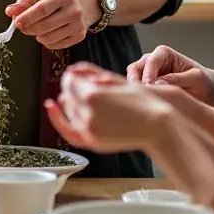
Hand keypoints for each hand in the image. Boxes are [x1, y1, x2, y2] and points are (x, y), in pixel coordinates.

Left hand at [7, 0, 98, 49]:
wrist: (87, 1)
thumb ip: (25, 1)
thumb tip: (9, 11)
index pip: (41, 10)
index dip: (26, 18)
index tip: (16, 22)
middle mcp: (73, 11)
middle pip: (43, 26)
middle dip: (28, 28)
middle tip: (23, 26)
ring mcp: (78, 25)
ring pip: (48, 38)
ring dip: (37, 35)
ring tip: (38, 27)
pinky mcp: (80, 36)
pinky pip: (55, 45)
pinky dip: (46, 41)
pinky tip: (49, 32)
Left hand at [45, 62, 170, 153]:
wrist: (158, 126)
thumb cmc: (143, 102)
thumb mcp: (117, 80)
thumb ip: (92, 74)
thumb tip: (72, 72)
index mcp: (93, 96)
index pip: (69, 82)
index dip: (70, 76)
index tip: (72, 74)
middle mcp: (87, 113)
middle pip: (68, 96)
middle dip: (71, 89)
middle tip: (77, 84)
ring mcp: (89, 130)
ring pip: (70, 112)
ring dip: (70, 103)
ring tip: (75, 96)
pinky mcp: (94, 142)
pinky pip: (70, 132)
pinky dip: (60, 121)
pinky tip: (55, 111)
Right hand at [126, 45, 213, 100]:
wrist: (207, 91)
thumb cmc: (203, 81)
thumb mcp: (195, 79)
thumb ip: (176, 79)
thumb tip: (157, 83)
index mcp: (163, 53)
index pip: (150, 63)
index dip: (147, 77)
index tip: (150, 90)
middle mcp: (151, 59)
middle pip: (134, 69)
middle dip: (136, 83)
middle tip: (143, 98)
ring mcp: (146, 72)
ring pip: (132, 79)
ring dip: (136, 90)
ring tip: (144, 103)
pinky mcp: (146, 84)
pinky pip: (136, 89)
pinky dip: (138, 96)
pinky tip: (145, 106)